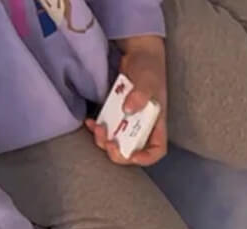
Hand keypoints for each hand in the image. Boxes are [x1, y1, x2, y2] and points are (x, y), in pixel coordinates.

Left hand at [85, 35, 167, 165]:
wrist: (138, 53)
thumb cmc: (149, 67)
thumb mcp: (148, 80)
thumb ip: (141, 95)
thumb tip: (128, 110)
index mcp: (156, 123)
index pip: (156, 149)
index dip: (146, 157)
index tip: (133, 156)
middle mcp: (142, 126)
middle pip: (133, 150)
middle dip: (120, 152)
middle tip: (109, 144)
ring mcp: (128, 121)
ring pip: (117, 141)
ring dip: (104, 140)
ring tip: (96, 128)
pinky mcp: (115, 113)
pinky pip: (106, 127)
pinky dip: (96, 128)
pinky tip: (89, 122)